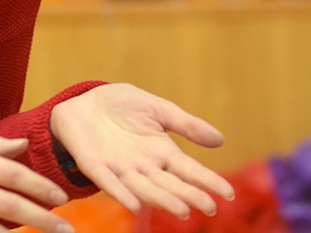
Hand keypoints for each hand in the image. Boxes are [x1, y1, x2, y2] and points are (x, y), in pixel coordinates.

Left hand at [50, 83, 234, 219]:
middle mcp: (144, 166)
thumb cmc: (121, 105)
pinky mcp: (96, 167)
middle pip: (170, 184)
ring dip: (162, 200)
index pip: (188, 169)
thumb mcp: (157, 108)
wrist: (83, 101)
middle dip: (188, 195)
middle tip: (209, 207)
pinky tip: (134, 205)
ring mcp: (120, 169)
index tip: (227, 192)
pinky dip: (121, 194)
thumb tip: (220, 140)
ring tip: (181, 210)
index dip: (206, 180)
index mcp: (161, 151)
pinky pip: (109, 183)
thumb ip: (185, 124)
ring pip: (144, 188)